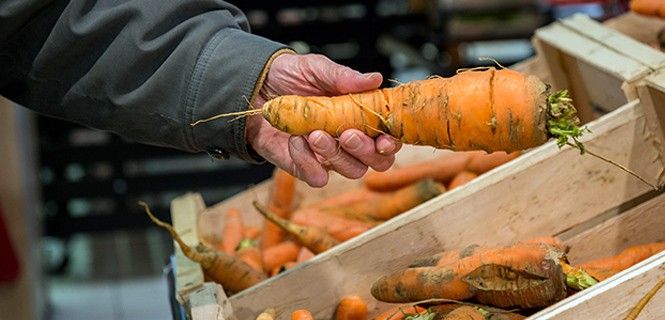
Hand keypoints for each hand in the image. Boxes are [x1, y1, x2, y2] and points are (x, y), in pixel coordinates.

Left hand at [247, 53, 401, 186]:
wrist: (253, 87)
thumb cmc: (289, 76)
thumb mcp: (316, 69)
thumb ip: (344, 77)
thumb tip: (375, 79)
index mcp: (361, 117)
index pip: (388, 139)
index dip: (391, 143)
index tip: (384, 139)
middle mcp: (350, 140)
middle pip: (376, 162)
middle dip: (365, 151)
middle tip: (347, 134)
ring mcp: (328, 156)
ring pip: (351, 171)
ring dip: (337, 154)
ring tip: (315, 133)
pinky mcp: (304, 166)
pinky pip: (317, 177)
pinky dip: (309, 162)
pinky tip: (296, 141)